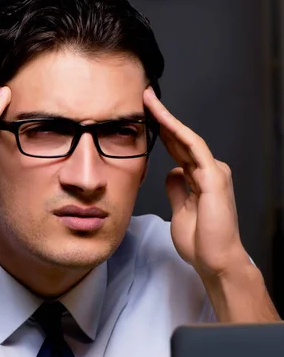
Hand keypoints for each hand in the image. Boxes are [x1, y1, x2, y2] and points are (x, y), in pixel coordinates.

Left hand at [143, 87, 247, 277]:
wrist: (214, 260)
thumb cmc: (199, 241)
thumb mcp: (180, 211)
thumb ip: (177, 190)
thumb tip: (171, 173)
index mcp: (200, 178)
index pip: (178, 149)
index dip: (162, 131)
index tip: (143, 116)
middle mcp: (208, 170)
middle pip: (182, 138)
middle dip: (161, 117)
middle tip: (143, 96)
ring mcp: (213, 172)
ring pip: (187, 138)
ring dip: (167, 117)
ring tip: (148, 99)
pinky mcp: (214, 177)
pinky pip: (194, 148)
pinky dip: (178, 131)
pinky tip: (163, 117)